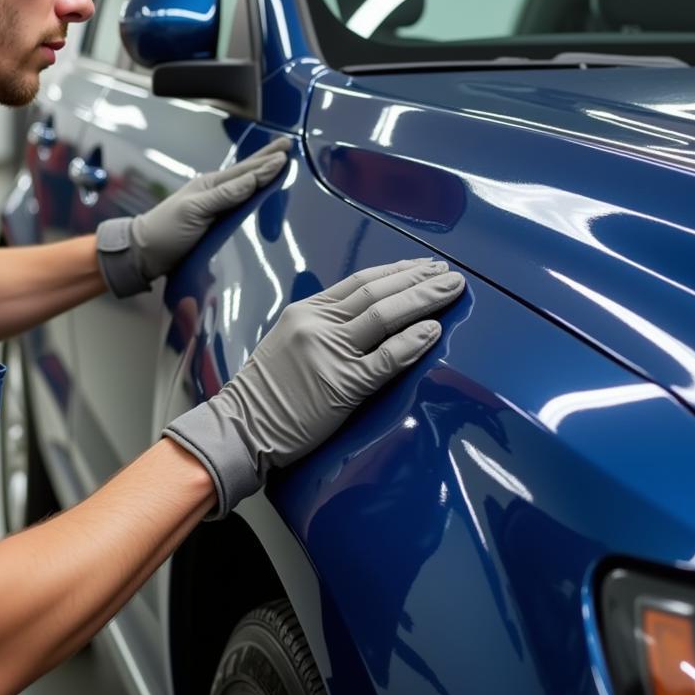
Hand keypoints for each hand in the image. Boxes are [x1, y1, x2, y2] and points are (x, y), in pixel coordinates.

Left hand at [96, 137, 290, 297]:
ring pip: (245, 188)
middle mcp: (215, 194)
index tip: (286, 155)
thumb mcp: (194, 210)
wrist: (145, 254)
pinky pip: (240, 206)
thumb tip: (253, 179)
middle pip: (247, 174)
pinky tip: (260, 193)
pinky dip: (253, 196)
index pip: (245, 172)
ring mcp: (215, 208)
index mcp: (211, 186)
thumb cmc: (166, 230)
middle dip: (267, 160)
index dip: (266, 164)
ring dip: (263, 175)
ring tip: (279, 164)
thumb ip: (224, 195)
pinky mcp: (215, 225)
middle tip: (287, 147)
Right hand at [164, 258, 465, 517]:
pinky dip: (412, 343)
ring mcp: (329, 353)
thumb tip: (370, 318)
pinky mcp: (340, 386)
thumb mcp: (290, 342)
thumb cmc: (267, 391)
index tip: (424, 266)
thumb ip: (324, 326)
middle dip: (418, 280)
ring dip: (424, 300)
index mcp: (306, 311)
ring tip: (453, 290)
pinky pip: (384, 360)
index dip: (397, 271)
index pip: (360, 282)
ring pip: (385, 317)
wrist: (241, 427)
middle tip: (450, 272)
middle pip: (377, 293)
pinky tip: (434, 330)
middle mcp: (318, 325)